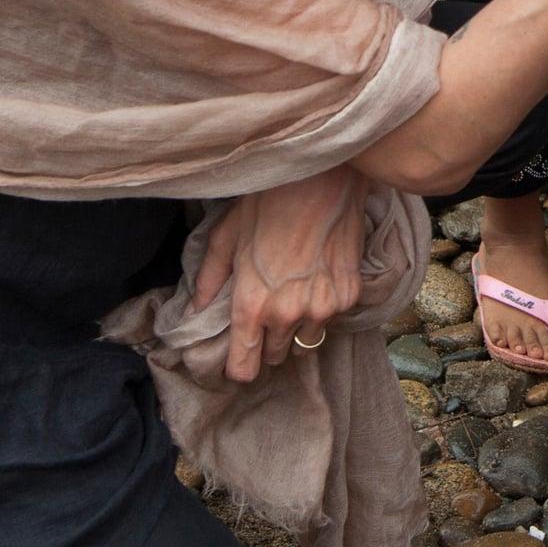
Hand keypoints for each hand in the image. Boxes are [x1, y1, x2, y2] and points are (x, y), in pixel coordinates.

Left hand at [193, 168, 367, 381]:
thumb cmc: (271, 201)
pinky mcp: (350, 295)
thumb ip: (209, 279)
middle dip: (268, 341)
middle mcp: (288, 314)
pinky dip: (324, 307)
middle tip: (267, 312)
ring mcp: (323, 307)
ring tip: (294, 295)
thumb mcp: (227, 234)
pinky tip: (318, 279)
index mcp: (252, 305)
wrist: (325, 178)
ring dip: (298, 327)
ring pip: (306, 340)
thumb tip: (197, 309)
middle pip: (276, 357)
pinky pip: (332, 318)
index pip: (245, 368)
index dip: (240, 365)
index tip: (240, 355)